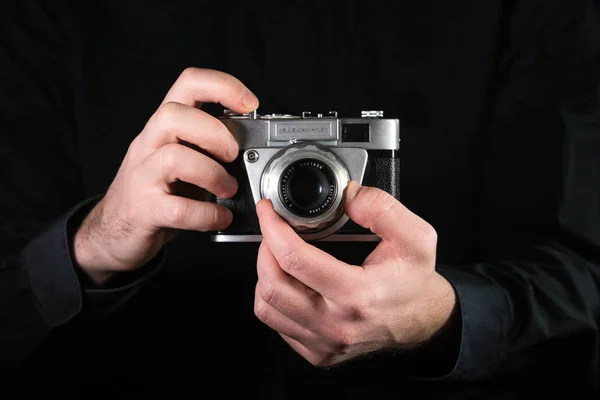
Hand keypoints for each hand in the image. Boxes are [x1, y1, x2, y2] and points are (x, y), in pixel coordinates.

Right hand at [73, 68, 258, 284]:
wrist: (114, 230)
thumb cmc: (156, 192)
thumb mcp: (181, 159)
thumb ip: (208, 147)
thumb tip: (254, 146)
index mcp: (164, 127)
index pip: (188, 84)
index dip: (223, 85)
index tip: (251, 104)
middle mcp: (149, 145)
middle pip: (173, 114)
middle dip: (214, 131)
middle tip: (233, 155)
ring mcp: (142, 177)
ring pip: (173, 158)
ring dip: (212, 174)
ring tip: (229, 189)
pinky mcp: (144, 210)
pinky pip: (178, 209)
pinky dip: (207, 214)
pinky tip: (220, 217)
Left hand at [254, 181, 455, 366]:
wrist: (424, 320)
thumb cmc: (415, 281)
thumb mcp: (415, 237)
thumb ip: (382, 209)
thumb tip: (348, 195)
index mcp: (357, 294)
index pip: (295, 260)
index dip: (273, 228)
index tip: (268, 212)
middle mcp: (336, 324)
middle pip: (272, 286)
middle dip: (264, 250)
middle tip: (273, 232)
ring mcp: (325, 343)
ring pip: (266, 308)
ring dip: (265, 275)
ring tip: (279, 257)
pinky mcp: (319, 353)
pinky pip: (278, 324)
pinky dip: (274, 299)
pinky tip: (290, 283)